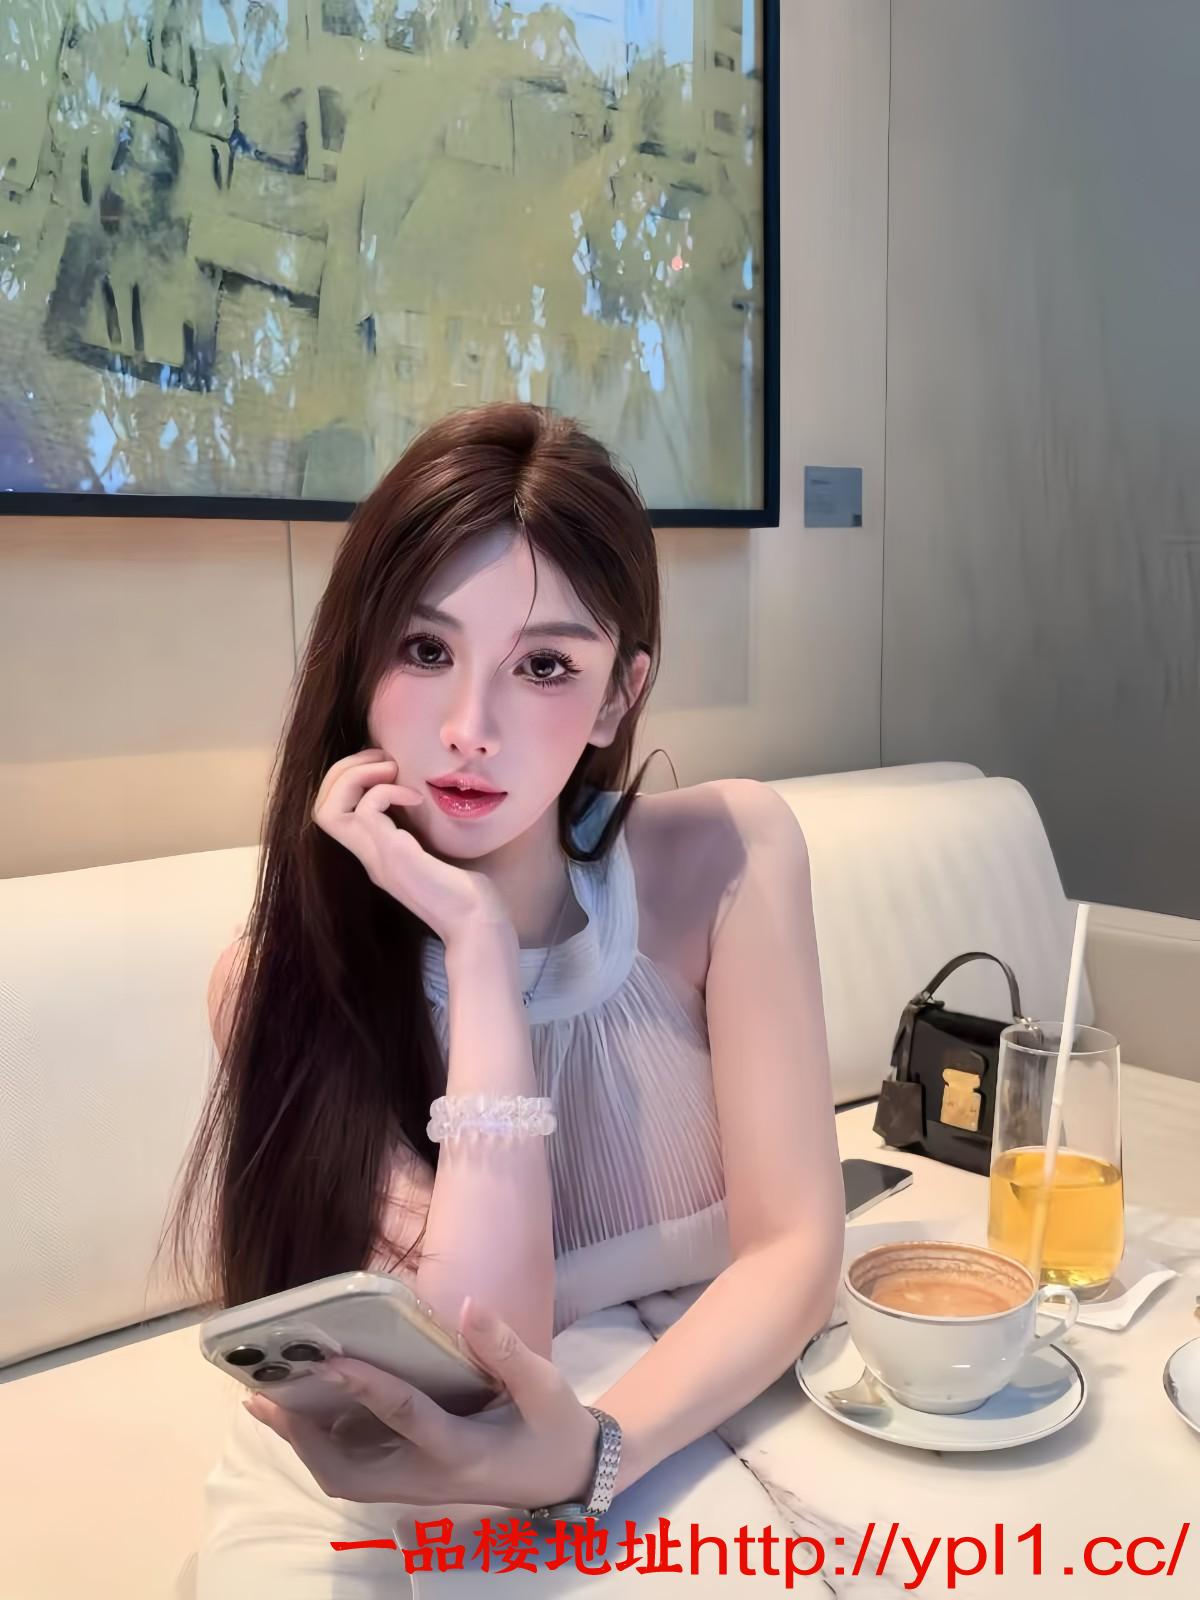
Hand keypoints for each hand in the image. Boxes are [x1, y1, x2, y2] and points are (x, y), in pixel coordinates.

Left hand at [242, 1296, 601, 1511]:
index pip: (406, 1418)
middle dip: (302, 1435)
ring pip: (342, 1478)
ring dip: (301, 1443)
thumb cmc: (555, 1427)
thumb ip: (505, 1348)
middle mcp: (428, 1478)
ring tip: (265, 1401)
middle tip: (264, 1393)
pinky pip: (353, 1474)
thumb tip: (467, 1304)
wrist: (566, 1478)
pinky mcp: (411, 1484)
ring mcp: (415, 1488)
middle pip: (347, 1471)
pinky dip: (319, 1447)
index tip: (329, 1359)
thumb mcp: (544, 1386)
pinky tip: (302, 1413)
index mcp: (462, 1451)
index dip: (366, 1388)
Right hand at [312, 750, 510, 945]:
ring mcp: (376, 858)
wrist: (477, 922)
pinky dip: (387, 790)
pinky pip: (367, 810)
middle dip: (344, 770)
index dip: (348, 780)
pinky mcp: (393, 856)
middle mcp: (368, 856)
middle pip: (320, 808)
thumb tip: (427, 794)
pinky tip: (417, 797)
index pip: (332, 813)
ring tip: (392, 769)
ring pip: (327, 810)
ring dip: (356, 776)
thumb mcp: (436, 850)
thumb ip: (420, 829)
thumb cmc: (468, 891)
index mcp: (376, 853)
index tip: (386, 766)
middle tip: (385, 760)